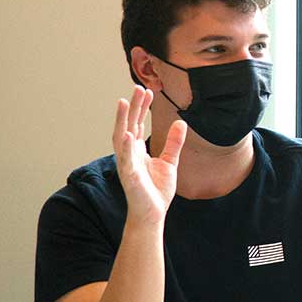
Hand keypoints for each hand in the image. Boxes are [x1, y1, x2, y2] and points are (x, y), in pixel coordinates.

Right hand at [113, 86, 186, 223]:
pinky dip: (125, 147)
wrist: (153, 214)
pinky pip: (125, 159)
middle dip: (132, 107)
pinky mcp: (129, 177)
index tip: (148, 91)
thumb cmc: (157, 190)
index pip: (136, 123)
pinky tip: (127, 133)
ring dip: (121, 120)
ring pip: (120, 138)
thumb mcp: (169, 161)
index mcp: (136, 150)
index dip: (141, 107)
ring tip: (123, 102)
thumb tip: (180, 122)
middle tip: (138, 87)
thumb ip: (173, 143)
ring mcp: (127, 164)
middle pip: (128, 125)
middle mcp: (128, 154)